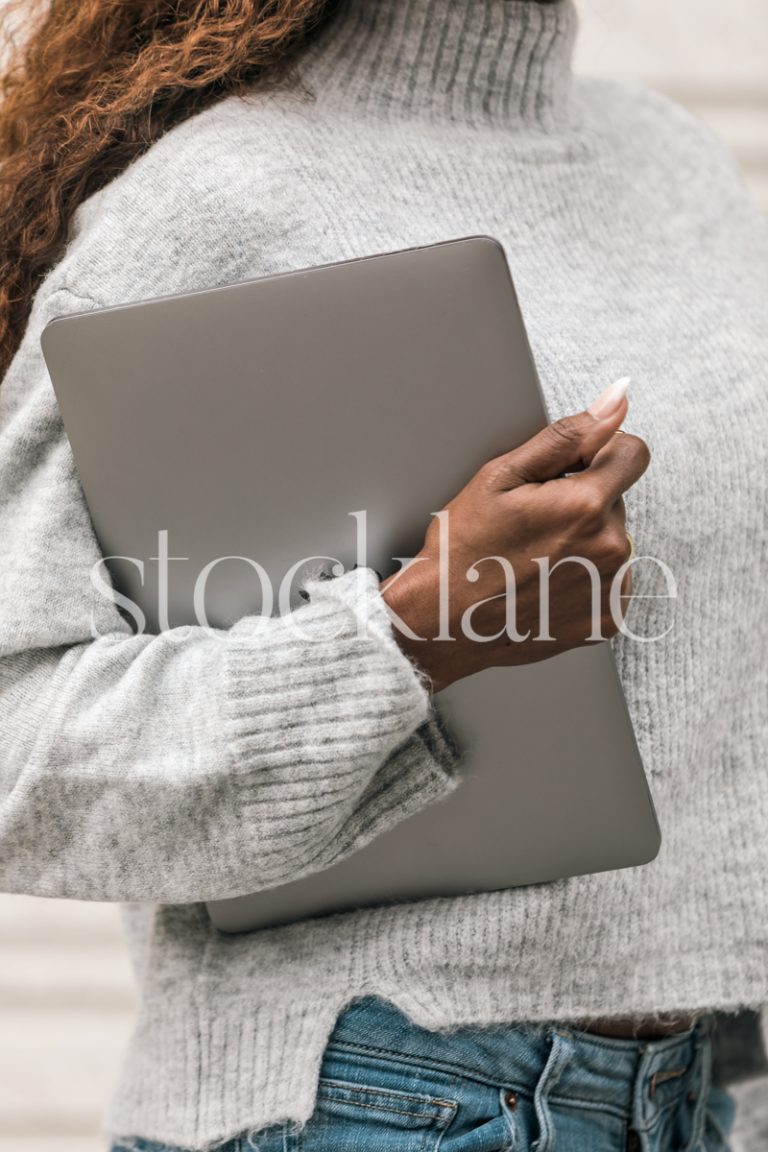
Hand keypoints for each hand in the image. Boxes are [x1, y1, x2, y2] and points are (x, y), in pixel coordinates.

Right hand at [381, 379, 649, 692]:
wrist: (442, 622)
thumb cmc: (462, 549)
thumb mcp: (501, 476)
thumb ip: (567, 435)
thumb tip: (617, 401)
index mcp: (586, 506)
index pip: (633, 454)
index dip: (599, 454)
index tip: (568, 471)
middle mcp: (609, 548)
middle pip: (615, 500)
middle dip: (582, 502)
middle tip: (530, 523)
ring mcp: (609, 589)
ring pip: (611, 540)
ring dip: (583, 541)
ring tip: (532, 557)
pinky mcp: (605, 619)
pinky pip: (608, 581)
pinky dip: (583, 578)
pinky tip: (544, 582)